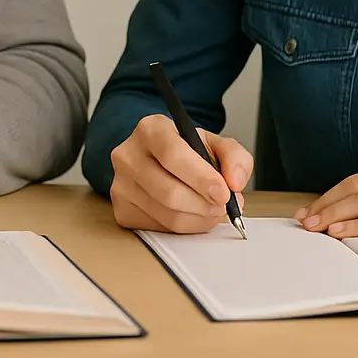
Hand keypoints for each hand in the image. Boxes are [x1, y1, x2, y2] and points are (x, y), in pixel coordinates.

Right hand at [108, 114, 250, 233]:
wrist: (157, 159)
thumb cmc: (186, 151)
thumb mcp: (213, 143)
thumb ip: (234, 157)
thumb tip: (235, 181)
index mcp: (150, 129)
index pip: (172, 155)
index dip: (201, 178)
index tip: (223, 192)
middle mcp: (128, 155)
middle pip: (168, 191)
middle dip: (204, 204)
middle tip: (223, 206)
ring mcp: (121, 184)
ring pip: (166, 214)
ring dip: (198, 218)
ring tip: (211, 209)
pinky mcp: (121, 210)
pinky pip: (159, 228)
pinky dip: (185, 226)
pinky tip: (192, 214)